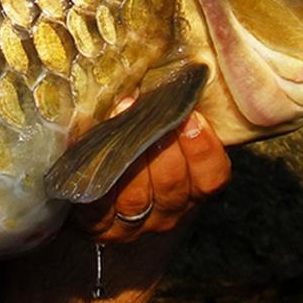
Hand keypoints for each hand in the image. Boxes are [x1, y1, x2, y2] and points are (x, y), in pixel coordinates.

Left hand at [72, 108, 229, 243]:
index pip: (212, 178)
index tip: (190, 116)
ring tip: (120, 119)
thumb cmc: (137, 152)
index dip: (204, 149)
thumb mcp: (161, 135)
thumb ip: (168, 114)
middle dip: (162, 148)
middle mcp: (167, 213)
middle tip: (149, 113)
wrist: (97, 196)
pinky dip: (96, 179)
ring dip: (129, 158)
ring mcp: (133, 225)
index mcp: (192, 190)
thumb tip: (167, 74)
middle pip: (173, 186)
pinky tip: (91, 152)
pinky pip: (98, 208)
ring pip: (138, 198)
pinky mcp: (98, 228)